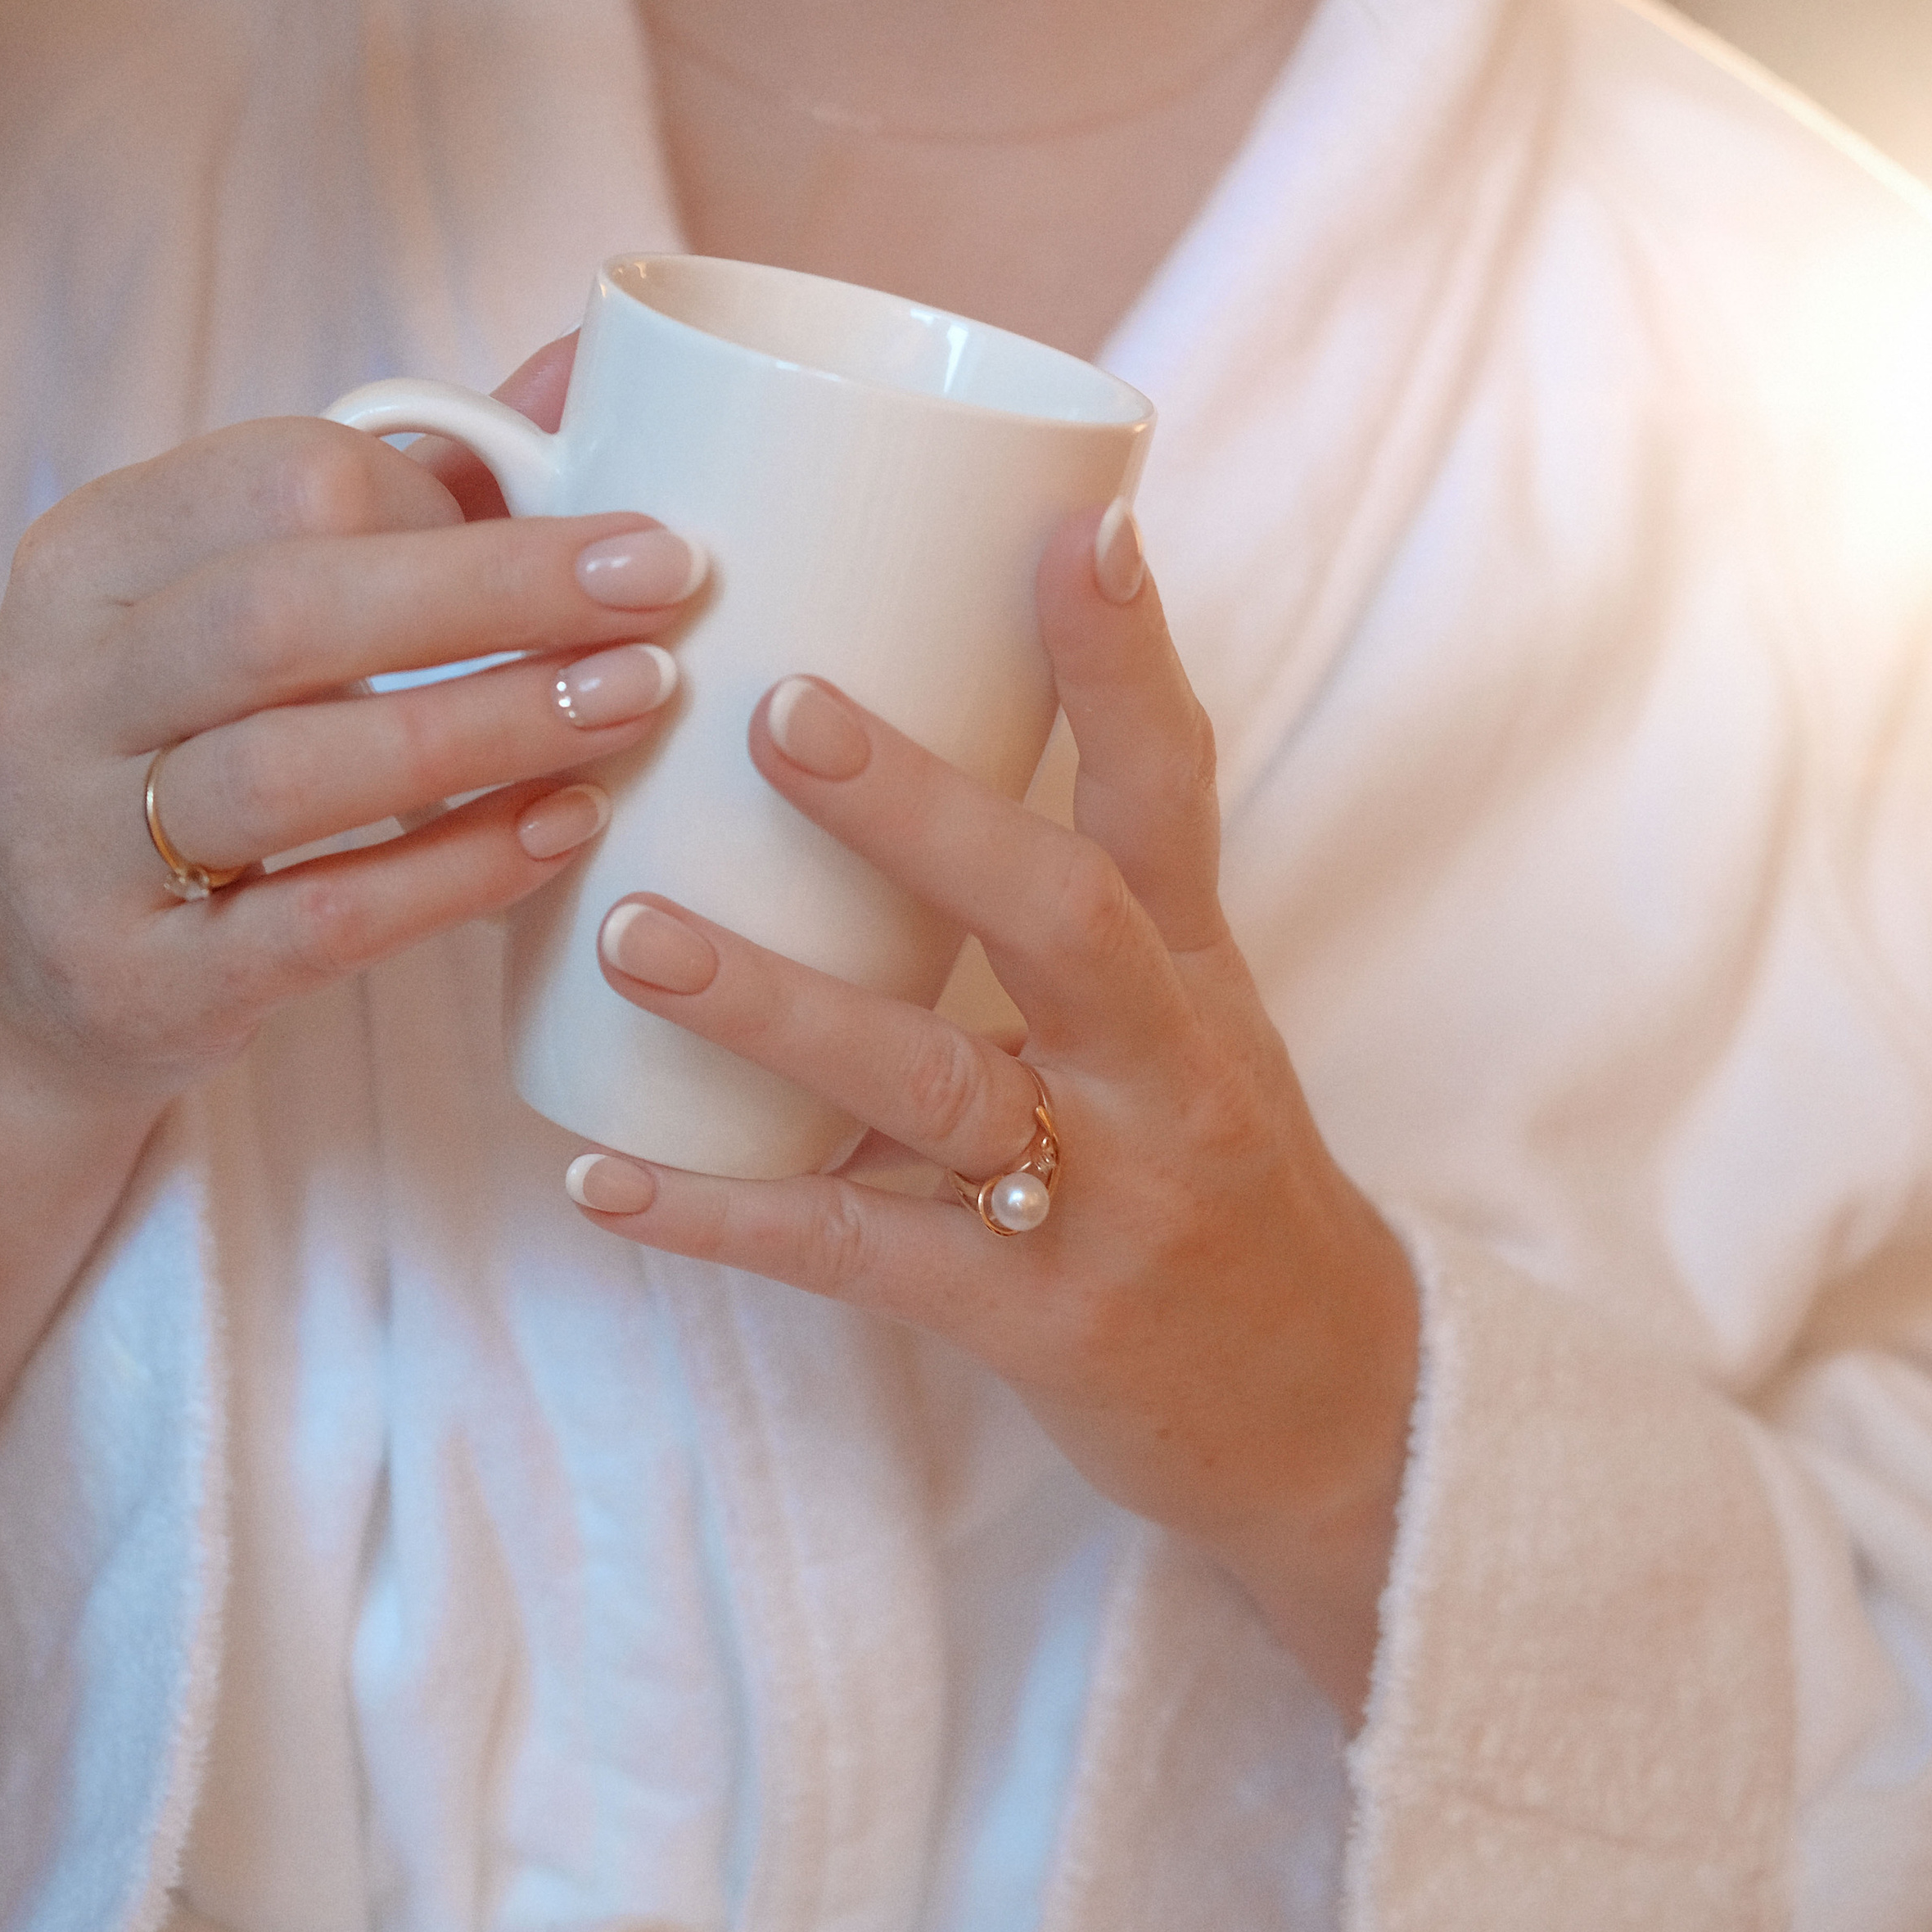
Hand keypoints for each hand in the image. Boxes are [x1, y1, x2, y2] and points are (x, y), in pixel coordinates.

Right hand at [0, 336, 694, 1509]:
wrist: (27, 976)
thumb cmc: (189, 753)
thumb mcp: (241, 609)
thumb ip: (403, 495)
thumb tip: (589, 366)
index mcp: (101, 555)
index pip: (287, 480)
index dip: (464, 505)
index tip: (617, 534)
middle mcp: (71, 682)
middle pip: (291, 608)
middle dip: (502, 590)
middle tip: (669, 588)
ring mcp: (88, 838)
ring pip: (295, 766)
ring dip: (487, 727)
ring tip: (638, 702)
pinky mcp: (146, 975)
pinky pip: (319, 916)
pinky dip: (457, 870)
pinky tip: (571, 829)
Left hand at [562, 505, 1419, 1714]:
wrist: (1330, 1409)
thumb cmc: (1221, 1184)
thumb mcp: (1187, 1027)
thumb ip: (1080, 921)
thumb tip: (907, 780)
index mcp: (1194, 976)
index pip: (1174, 793)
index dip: (1127, 659)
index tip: (1074, 522)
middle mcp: (1168, 1070)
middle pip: (1062, 914)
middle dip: (925, 812)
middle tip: (777, 709)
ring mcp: (1112, 1202)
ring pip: (938, 1085)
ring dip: (779, 1006)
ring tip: (629, 932)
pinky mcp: (1043, 1326)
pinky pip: (862, 1258)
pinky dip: (726, 1215)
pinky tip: (601, 1175)